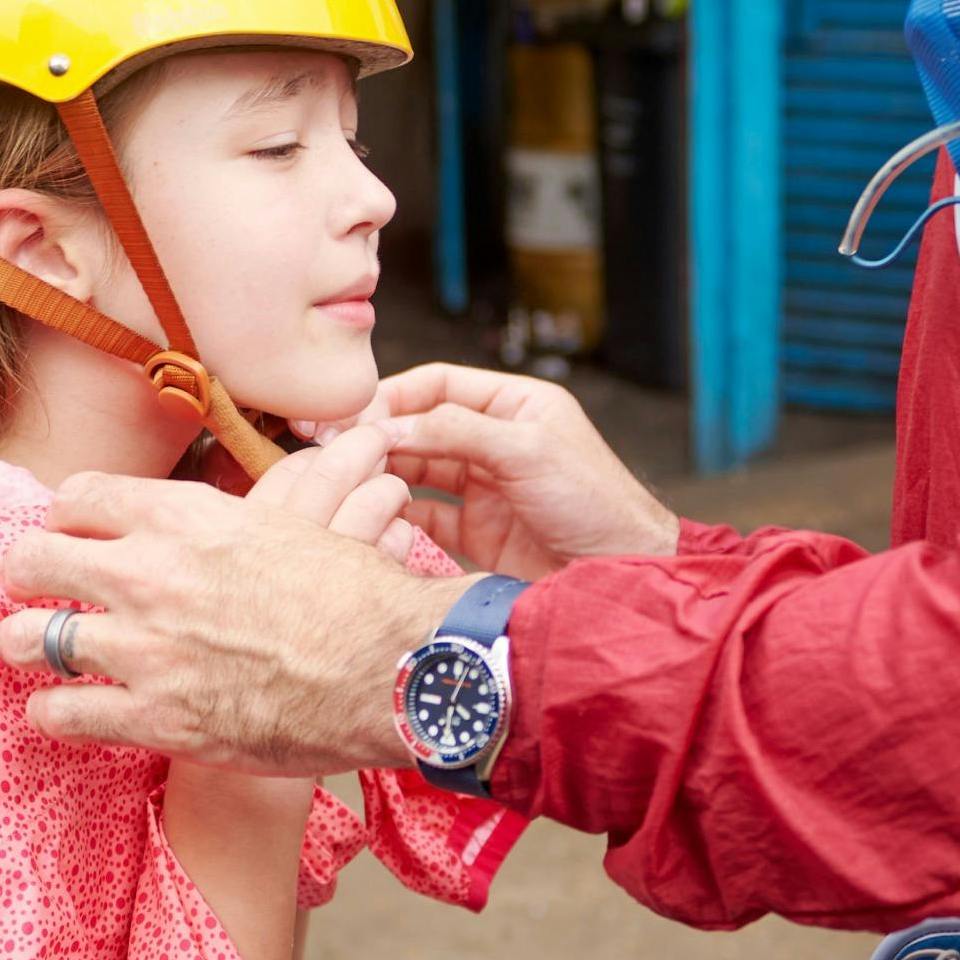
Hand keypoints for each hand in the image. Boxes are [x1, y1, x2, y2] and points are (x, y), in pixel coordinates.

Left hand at [0, 427, 463, 776]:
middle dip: (25, 576)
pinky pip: (57, 714)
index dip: (65, 519)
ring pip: (27, 640)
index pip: (76, 496)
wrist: (394, 666)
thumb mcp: (287, 523)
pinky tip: (64, 712)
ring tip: (33, 655)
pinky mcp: (154, 718)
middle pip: (31, 559)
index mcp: (183, 516)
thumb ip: (230, 515)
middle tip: (34, 593)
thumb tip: (228, 500)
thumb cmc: (355, 596)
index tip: (70, 536)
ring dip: (24, 647)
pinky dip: (51, 714)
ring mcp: (145, 649)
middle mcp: (149, 574)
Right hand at [354, 364, 677, 579]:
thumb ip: (456, 432)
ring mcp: (486, 488)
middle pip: (422, 428)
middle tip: (335, 450)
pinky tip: (376, 519)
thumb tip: (388, 424)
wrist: (623, 574)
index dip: (394, 396)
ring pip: (418, 473)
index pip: (439, 385)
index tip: (353, 413)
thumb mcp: (526, 451)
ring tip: (349, 484)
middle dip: (380, 436)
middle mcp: (496, 442)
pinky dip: (399, 518)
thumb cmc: (595, 501)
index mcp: (515, 406)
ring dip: (384, 476)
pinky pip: (426, 519)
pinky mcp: (480, 534)